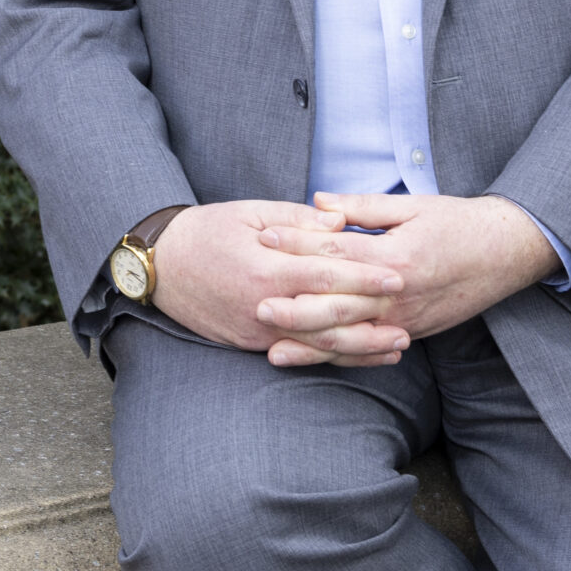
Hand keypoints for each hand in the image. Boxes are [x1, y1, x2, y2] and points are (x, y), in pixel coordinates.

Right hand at [151, 200, 411, 367]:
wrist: (161, 266)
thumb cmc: (208, 231)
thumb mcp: (251, 213)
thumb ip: (299, 220)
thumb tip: (341, 223)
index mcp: (266, 267)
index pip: (326, 274)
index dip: (365, 277)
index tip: (399, 276)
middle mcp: (264, 306)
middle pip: (329, 316)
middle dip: (372, 318)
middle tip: (409, 318)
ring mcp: (258, 331)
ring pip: (317, 343)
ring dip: (360, 347)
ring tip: (397, 345)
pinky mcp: (252, 345)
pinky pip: (299, 353)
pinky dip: (331, 356)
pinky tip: (358, 357)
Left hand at [254, 194, 557, 356]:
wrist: (506, 253)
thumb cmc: (458, 222)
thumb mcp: (412, 205)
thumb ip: (362, 206)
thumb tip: (318, 201)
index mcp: (395, 256)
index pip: (336, 252)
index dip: (297, 244)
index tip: (264, 238)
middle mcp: (398, 294)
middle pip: (337, 305)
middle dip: (294, 308)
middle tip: (255, 305)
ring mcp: (405, 320)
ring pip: (350, 338)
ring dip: (310, 345)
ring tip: (272, 347)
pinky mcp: (411, 333)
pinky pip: (369, 351)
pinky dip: (339, 358)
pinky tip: (314, 361)